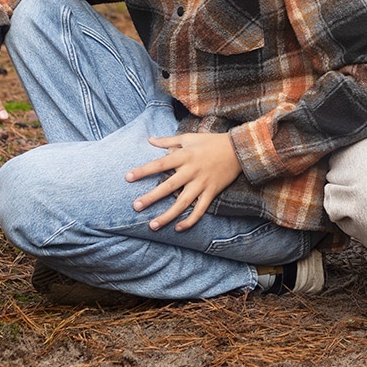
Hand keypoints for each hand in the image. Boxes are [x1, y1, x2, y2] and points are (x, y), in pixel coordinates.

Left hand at [125, 132, 240, 231]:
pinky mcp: (212, 192)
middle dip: (151, 197)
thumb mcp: (189, 138)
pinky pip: (200, 209)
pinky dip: (190, 220)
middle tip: (136, 206)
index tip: (128, 177)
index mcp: (184, 156)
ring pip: (183, 203)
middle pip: (169, 186)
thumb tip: (150, 140)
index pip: (160, 164)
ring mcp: (202, 183)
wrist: (239, 149)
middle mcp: (192, 171)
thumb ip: (169, 141)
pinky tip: (178, 228)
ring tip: (152, 225)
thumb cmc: (211, 142)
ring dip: (167, 215)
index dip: (143, 171)